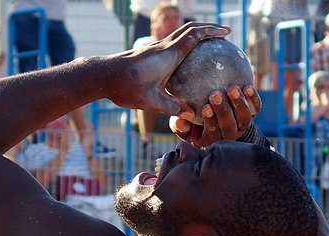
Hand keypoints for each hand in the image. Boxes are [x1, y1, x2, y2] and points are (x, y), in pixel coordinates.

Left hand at [107, 23, 229, 117]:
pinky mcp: (147, 54)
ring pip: (179, 34)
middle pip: (189, 29)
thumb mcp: (151, 101)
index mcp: (168, 55)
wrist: (102, 76)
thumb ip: (173, 107)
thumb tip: (192, 114)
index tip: (226, 33)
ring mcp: (153, 49)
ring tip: (208, 44)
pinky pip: (170, 44)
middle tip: (223, 34)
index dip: (212, 32)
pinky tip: (184, 61)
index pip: (194, 36)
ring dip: (195, 34)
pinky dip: (182, 45)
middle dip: (207, 28)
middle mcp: (162, 47)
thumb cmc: (126, 88)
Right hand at [170, 85, 260, 146]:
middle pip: (228, 125)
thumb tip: (179, 120)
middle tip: (216, 94)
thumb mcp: (185, 127)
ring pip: (243, 118)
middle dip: (223, 110)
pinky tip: (247, 87)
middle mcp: (227, 135)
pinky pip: (255, 108)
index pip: (211, 131)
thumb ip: (179, 126)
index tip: (205, 107)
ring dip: (238, 103)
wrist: (215, 121)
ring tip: (232, 88)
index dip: (210, 120)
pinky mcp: (251, 115)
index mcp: (210, 140)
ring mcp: (241, 126)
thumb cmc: (194, 123)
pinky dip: (252, 99)